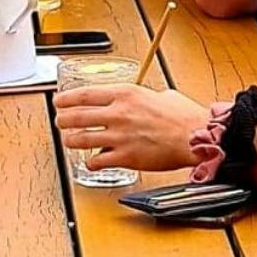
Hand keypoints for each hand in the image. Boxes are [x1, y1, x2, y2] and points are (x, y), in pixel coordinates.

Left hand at [53, 83, 205, 172]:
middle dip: (63, 119)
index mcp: (124, 94)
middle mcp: (118, 113)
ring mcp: (119, 136)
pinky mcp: (125, 157)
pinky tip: (91, 162)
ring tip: (69, 141)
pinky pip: (98, 161)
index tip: (59, 101)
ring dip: (71, 141)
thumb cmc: (184, 117)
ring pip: (81, 139)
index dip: (66, 99)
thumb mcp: (160, 95)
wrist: (197, 137)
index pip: (84, 94)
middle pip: (77, 116)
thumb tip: (145, 99)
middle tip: (59, 121)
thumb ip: (144, 97)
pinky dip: (91, 162)